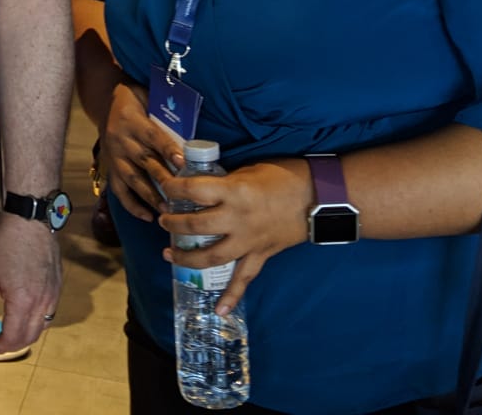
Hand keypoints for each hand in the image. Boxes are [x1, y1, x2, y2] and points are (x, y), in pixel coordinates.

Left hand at [0, 215, 61, 354]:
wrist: (30, 219)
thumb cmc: (4, 242)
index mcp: (22, 301)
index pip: (14, 336)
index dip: (1, 346)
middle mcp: (42, 302)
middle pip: (31, 336)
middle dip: (14, 344)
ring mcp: (53, 294)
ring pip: (43, 325)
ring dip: (27, 333)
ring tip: (12, 330)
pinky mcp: (58, 285)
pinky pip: (50, 312)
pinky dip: (38, 320)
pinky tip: (26, 313)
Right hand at [101, 80, 184, 220]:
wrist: (105, 100)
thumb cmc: (136, 100)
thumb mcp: (149, 98)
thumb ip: (167, 116)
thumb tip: (194, 135)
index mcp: (131, 119)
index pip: (153, 135)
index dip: (169, 149)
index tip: (184, 163)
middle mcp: (120, 138)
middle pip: (144, 160)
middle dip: (163, 178)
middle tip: (181, 194)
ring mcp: (113, 155)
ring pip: (132, 178)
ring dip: (150, 195)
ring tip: (167, 211)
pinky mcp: (109, 167)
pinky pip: (118, 189)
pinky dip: (131, 205)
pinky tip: (147, 216)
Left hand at [159, 157, 311, 314]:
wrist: (319, 196)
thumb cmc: (283, 175)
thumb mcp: (248, 171)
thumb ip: (224, 181)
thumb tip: (198, 186)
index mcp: (234, 192)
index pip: (193, 191)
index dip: (173, 188)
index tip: (164, 186)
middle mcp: (238, 219)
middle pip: (196, 225)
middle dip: (173, 224)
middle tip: (162, 219)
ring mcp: (250, 240)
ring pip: (212, 256)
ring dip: (187, 259)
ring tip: (168, 255)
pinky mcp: (262, 254)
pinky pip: (245, 279)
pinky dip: (232, 296)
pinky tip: (219, 310)